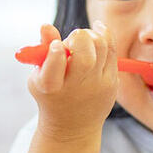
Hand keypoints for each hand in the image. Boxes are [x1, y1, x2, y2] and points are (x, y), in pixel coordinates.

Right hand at [28, 22, 117, 142]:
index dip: (56, 50)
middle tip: (73, 40)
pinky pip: (112, 52)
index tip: (56, 46)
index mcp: (51, 86)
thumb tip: (46, 25)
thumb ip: (42, 50)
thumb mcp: (39, 76)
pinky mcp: (112, 84)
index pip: (55, 64)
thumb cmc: (52, 95)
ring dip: (91, 35)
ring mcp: (97, 86)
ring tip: (82, 40)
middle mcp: (76, 87)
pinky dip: (105, 37)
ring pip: (101, 47)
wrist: (73, 126)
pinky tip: (97, 32)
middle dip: (79, 38)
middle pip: (85, 55)